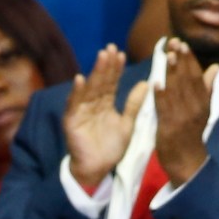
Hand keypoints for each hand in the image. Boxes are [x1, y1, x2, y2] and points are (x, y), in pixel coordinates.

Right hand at [65, 43, 147, 191]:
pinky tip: (80, 79)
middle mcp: (92, 104)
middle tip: (110, 48)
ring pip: (89, 89)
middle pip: (100, 81)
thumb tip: (146, 83)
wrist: (98, 170)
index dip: (116, 69)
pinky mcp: (72, 121)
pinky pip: (74, 105)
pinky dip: (76, 93)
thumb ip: (134, 104)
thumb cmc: (111, 149)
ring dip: (94, 72)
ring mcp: (81, 111)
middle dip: (105, 65)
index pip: (111, 82)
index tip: (121, 54)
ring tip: (101, 56)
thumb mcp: (127, 124)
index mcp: (106, 104)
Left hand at [154, 38, 213, 185]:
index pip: (196, 77)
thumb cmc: (192, 133)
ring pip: (176, 92)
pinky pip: (165, 110)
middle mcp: (195, 109)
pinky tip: (156, 84)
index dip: (189, 60)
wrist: (187, 162)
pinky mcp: (169, 128)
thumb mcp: (204, 110)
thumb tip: (215, 67)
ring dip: (171, 74)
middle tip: (173, 42)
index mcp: (203, 103)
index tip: (183, 44)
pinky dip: (161, 97)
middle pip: (187, 81)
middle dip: (180, 61)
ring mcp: (182, 118)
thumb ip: (207, 88)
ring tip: (167, 56)